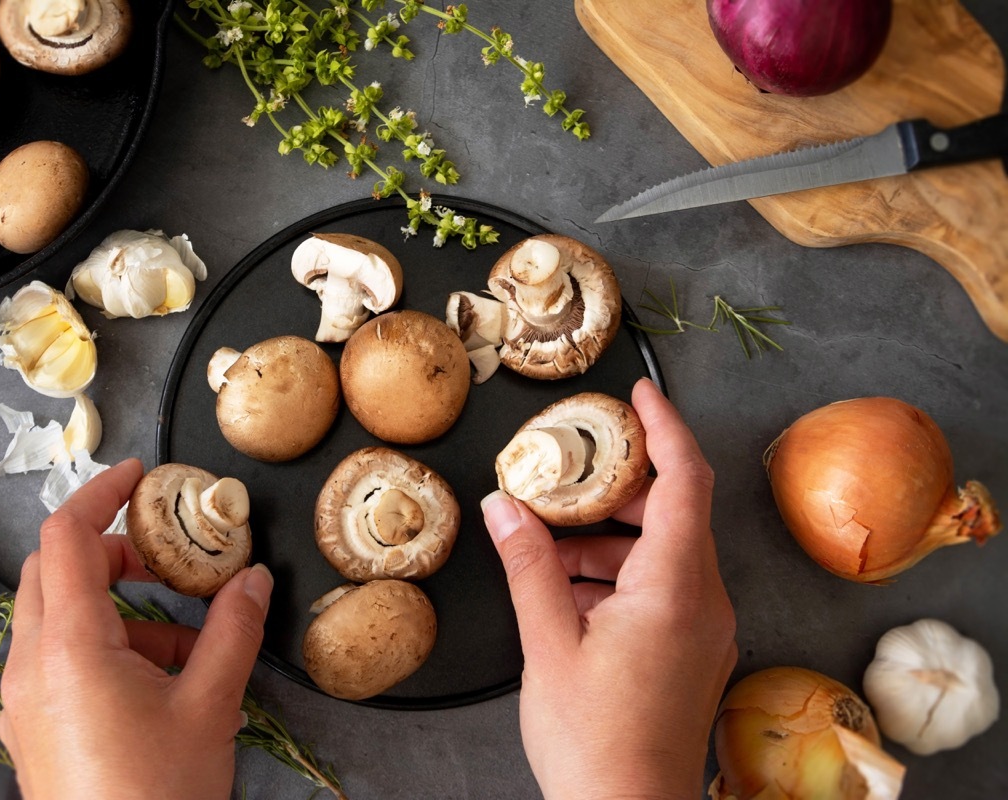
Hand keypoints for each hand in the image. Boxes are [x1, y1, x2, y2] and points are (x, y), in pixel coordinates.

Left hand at [0, 459, 272, 799]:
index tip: (140, 474)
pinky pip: (56, 658)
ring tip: (184, 639)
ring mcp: (23, 700)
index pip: (65, 538)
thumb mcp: (209, 706)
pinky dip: (102, 643)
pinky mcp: (32, 727)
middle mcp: (31, 665)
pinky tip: (157, 679)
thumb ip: (233, 630)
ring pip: (56, 616)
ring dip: (114, 604)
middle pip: (53, 570)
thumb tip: (254, 579)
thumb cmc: (157, 795)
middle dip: (111, 549)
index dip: (101, 494)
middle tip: (165, 555)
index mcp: (69, 647)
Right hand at [481, 377, 736, 799]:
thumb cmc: (596, 743)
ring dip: (608, 539)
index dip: (666, 427)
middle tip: (567, 473)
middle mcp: (704, 601)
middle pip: (673, 511)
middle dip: (617, 488)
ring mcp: (705, 629)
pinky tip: (567, 593)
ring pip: (664, 552)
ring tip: (546, 548)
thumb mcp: (548, 646)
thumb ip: (527, 567)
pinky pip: (664, 587)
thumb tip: (503, 507)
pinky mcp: (694, 651)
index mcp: (675, 588)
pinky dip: (619, 574)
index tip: (641, 392)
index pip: (685, 479)